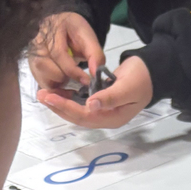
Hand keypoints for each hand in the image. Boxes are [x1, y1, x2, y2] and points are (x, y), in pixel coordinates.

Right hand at [29, 12, 105, 89]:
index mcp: (51, 30)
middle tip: (78, 78)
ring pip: (42, 77)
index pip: (58, 54)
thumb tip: (96, 74)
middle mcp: (36, 42)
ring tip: (69, 78)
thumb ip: (94, 54)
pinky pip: (41, 82)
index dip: (73, 71)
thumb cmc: (74, 32)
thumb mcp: (87, 37)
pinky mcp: (32, 66)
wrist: (60, 27)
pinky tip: (63, 82)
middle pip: (45, 67)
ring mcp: (31, 55)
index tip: (87, 81)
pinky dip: (54, 86)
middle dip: (64, 77)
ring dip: (58, 83)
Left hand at [36, 56, 152, 128]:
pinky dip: (68, 97)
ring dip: (61, 103)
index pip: (85, 117)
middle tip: (40, 95)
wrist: (150, 71)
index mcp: (113, 118)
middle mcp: (106, 118)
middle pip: (78, 117)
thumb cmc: (141, 78)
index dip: (66, 107)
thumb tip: (91, 106)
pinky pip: (80, 103)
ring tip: (43, 94)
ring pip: (77, 111)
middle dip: (59, 107)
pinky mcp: (99, 101)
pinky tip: (57, 91)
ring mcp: (102, 111)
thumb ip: (110, 97)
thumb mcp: (128, 87)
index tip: (50, 97)